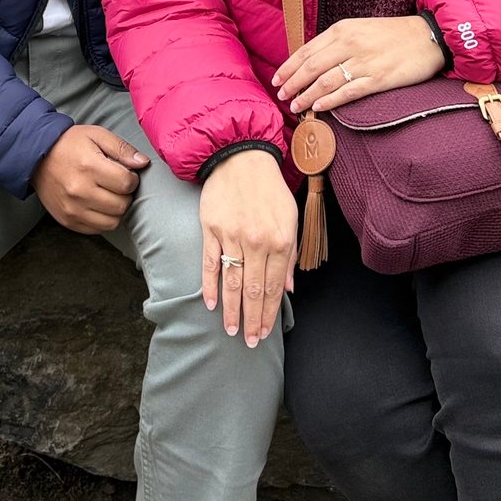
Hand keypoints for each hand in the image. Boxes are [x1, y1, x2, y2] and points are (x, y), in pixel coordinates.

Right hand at [33, 124, 149, 233]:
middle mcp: (80, 191)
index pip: (127, 183)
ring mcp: (73, 209)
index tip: (126, 173)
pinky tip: (98, 204)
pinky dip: (103, 219)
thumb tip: (143, 163)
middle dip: (126, 194)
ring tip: (109, 195)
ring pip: (112, 222)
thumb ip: (122, 148)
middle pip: (122, 205)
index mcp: (89, 166)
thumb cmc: (69, 144)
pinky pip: (97, 229)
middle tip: (117, 184)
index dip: (132, 178)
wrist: (36, 158)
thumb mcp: (97, 135)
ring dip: (116, 210)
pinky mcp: (68, 220)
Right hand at [199, 151, 298, 347]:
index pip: (274, 287)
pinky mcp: (211, 228)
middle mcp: (256, 241)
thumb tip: (287, 288)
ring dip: (232, 310)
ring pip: (232, 282)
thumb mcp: (290, 218)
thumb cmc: (269, 188)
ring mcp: (232, 236)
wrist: (241, 157)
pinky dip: (210, 285)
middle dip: (252, 320)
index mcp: (279, 240)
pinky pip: (210, 263)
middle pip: (253, 290)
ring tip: (232, 331)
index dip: (269, 313)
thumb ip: (289, 254)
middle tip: (250, 342)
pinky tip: (210, 304)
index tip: (265, 333)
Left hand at [272, 16, 445, 115]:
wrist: (427, 36)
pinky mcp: (378, 79)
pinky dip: (330, 101)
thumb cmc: (393, 34)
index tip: (277, 79)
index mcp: (342, 30)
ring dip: (306, 95)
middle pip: (311, 66)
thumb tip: (313, 60)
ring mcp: (364, 62)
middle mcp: (349, 44)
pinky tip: (319, 108)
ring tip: (296, 106)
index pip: (307, 50)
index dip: (289, 66)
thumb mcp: (360, 28)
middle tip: (281, 95)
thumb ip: (337, 42)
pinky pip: (348, 92)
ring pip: (325, 81)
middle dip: (292, 83)